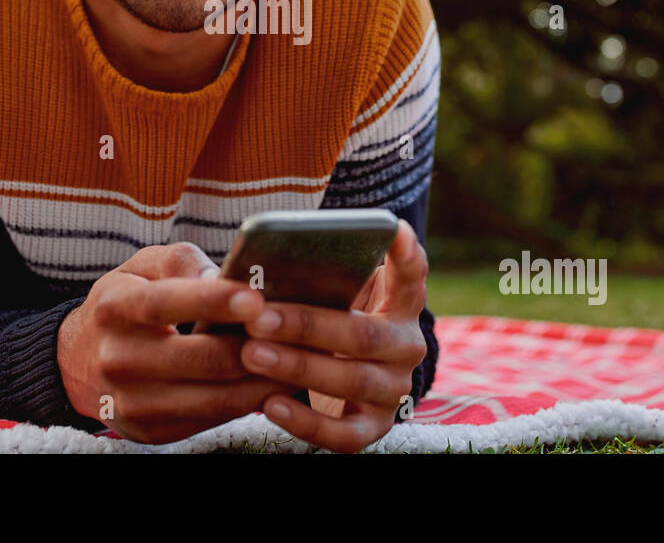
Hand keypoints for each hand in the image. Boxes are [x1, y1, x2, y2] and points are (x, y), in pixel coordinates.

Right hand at [57, 242, 303, 443]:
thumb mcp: (141, 267)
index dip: (213, 302)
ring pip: (214, 397)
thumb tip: (223, 279)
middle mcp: (117, 359)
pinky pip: (211, 419)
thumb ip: (180, 263)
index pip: (165, 304)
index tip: (255, 298)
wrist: (78, 361)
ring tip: (299, 358)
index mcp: (115, 308)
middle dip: (256, 346)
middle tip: (297, 332)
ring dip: (263, 380)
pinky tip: (271, 383)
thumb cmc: (126, 302)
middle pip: (201, 359)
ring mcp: (132, 403)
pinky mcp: (149, 431)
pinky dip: (247, 402)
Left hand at [238, 219, 428, 452]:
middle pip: (364, 335)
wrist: (341, 373)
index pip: (411, 275)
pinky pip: (344, 434)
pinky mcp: (374, 426)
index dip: (405, 254)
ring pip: (353, 380)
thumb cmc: (327, 315)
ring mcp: (393, 388)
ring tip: (251, 353)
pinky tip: (270, 404)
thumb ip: (314, 275)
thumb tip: (257, 263)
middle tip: (258, 317)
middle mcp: (406, 345)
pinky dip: (306, 422)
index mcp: (400, 304)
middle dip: (307, 325)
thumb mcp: (331, 292)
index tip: (391, 228)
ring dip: (298, 367)